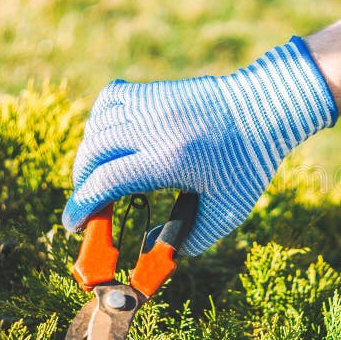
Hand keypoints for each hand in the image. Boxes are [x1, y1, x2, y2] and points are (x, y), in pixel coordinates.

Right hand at [63, 37, 336, 255]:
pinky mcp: (156, 90)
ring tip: (100, 176)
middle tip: (89, 205)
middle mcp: (155, 126)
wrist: (267, 107)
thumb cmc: (250, 164)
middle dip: (82, 183)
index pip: (107, 181)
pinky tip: (113, 139)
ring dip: (90, 153)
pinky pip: (111, 99)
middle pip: (93, 152)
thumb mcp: (226, 211)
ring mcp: (153, 102)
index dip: (82, 207)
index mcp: (171, 159)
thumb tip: (147, 249)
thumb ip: (188, 238)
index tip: (73, 225)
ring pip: (97, 124)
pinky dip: (102, 121)